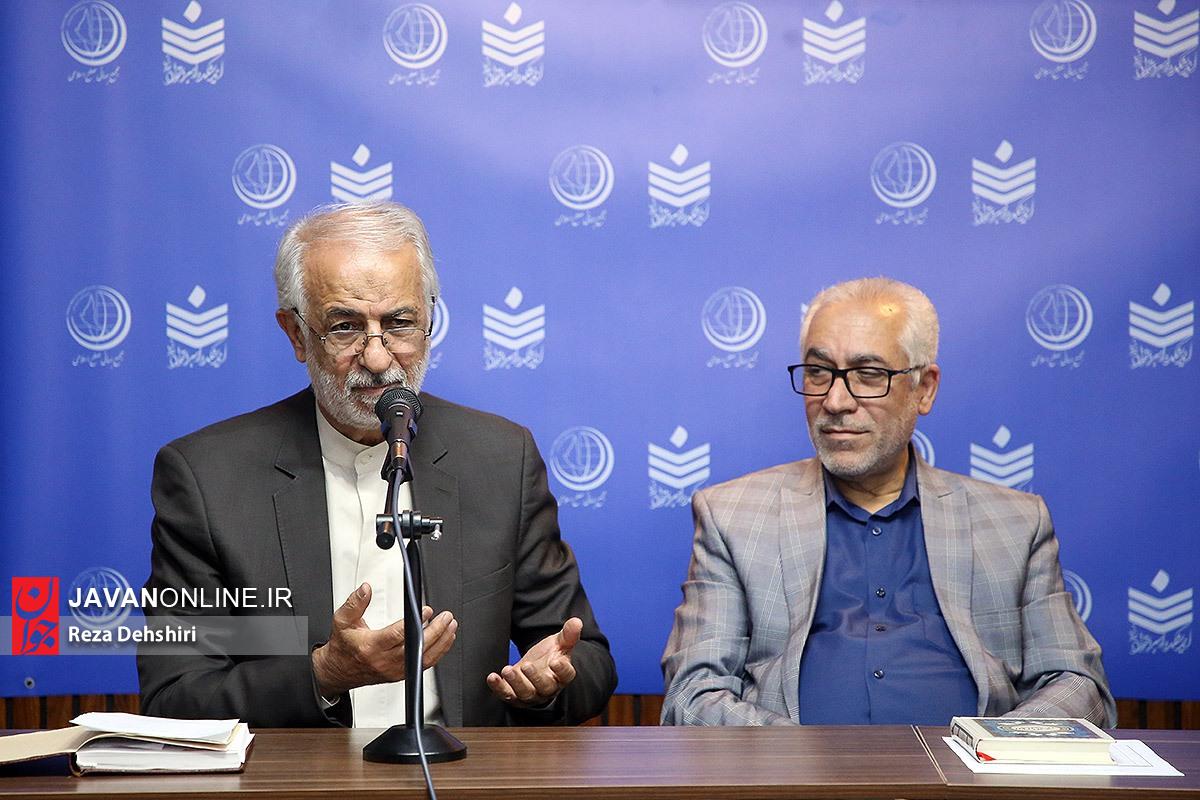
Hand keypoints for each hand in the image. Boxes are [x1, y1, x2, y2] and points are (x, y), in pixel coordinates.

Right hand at [312, 582, 456, 696]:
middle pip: (416, 647)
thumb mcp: (342, 620)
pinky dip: (437, 653)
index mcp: (371, 646)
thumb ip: (355, 603)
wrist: (338, 670)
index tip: (426, 610)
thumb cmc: (343, 646)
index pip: (398, 634)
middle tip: (446, 618)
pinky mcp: (400, 674)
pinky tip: (445, 640)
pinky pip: (422, 665)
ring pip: (423, 658)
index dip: (414, 622)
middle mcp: (385, 660)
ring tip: (451, 626)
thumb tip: (366, 589)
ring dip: (441, 642)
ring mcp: (394, 670)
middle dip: (435, 632)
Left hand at [486, 617, 580, 707]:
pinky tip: (492, 677)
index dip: (562, 670)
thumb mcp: (559, 644)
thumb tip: (577, 621)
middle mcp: (548, 688)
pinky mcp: (514, 696)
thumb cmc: (550, 656)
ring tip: (508, 670)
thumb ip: (568, 634)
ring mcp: (531, 694)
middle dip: (535, 677)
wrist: (534, 668)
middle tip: (526, 665)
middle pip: (544, 687)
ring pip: (525, 693)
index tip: (556, 660)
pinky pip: (506, 695)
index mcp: (561, 675)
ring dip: (516, 683)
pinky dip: (498, 688)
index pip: (566, 675)